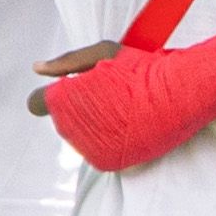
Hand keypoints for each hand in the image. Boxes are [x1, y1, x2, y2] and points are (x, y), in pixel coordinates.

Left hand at [31, 24, 215, 175]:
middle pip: (61, 120)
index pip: (37, 103)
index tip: (74, 89)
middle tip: (111, 93)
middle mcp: (71, 128)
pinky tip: (129, 124)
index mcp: (65, 100)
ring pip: (79, 136)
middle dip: (77, 108)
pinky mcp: (106, 163)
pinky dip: (108, 139)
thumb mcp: (104, 52)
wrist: (179, 95)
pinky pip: (96, 150)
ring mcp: (89, 149)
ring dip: (93, 124)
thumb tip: (37, 69)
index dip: (52, 95)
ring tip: (124, 108)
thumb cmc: (142, 68)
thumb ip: (66, 62)